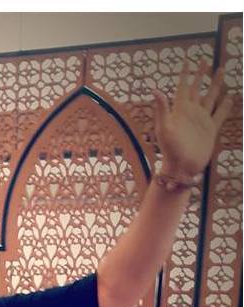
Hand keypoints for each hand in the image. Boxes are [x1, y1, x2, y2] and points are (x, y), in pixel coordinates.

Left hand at [153, 61, 231, 178]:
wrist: (181, 167)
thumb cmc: (170, 150)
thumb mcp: (164, 128)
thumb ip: (162, 109)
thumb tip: (155, 90)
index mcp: (180, 110)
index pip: (183, 86)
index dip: (185, 74)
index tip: (187, 59)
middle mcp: (192, 112)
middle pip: (198, 88)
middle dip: (201, 74)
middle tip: (206, 60)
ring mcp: (202, 120)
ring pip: (211, 97)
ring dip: (216, 84)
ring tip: (221, 71)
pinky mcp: (211, 130)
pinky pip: (220, 115)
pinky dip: (225, 106)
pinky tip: (230, 97)